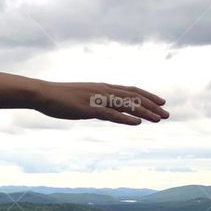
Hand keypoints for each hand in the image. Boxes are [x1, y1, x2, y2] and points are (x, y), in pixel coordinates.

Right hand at [36, 81, 168, 124]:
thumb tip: (104, 110)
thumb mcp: (82, 99)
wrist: (43, 94)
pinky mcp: (89, 109)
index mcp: (102, 87)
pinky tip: (137, 123)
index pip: (130, 90)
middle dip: (152, 105)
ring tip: (159, 119)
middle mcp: (103, 90)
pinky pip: (111, 114)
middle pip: (133, 97)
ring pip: (126, 105)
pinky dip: (126, 118)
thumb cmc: (60, 97)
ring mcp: (97, 99)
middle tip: (167, 114)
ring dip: (144, 112)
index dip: (147, 96)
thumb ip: (95, 103)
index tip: (160, 103)